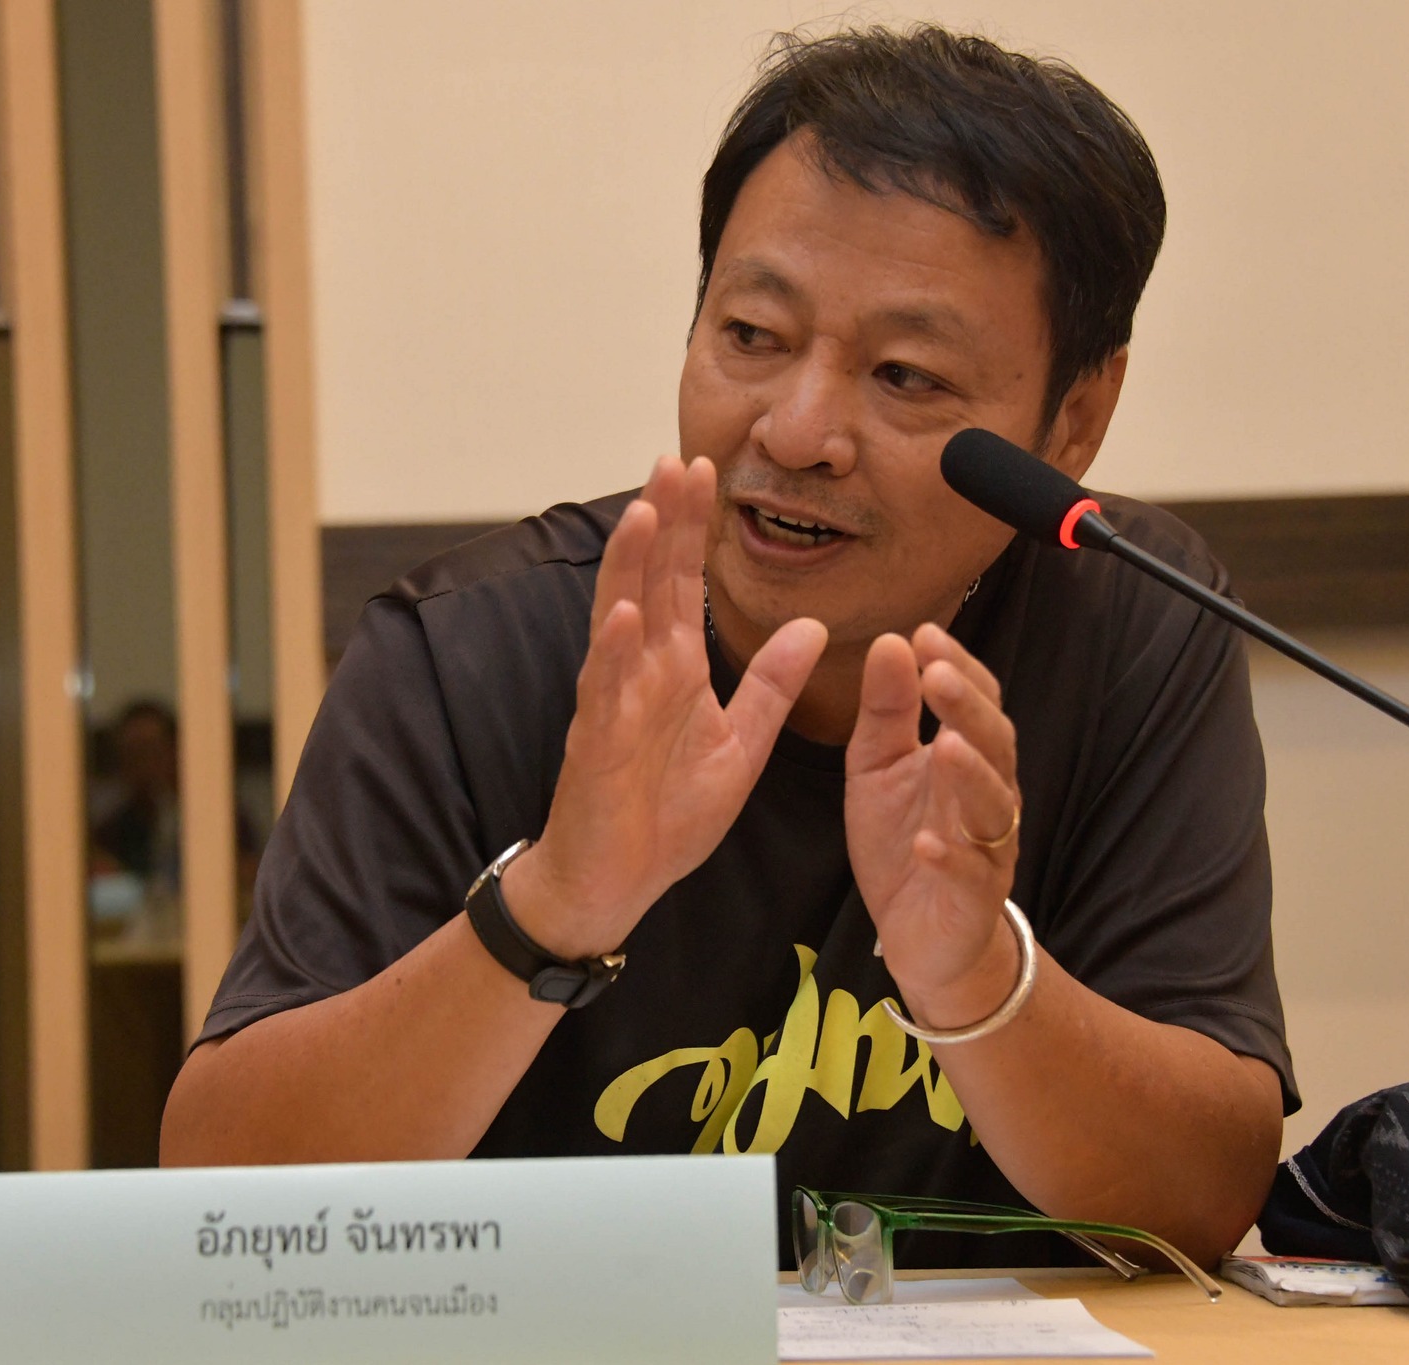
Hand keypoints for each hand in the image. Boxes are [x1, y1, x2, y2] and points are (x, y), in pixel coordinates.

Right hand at [504, 456, 826, 958]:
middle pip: (650, 581)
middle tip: (676, 458)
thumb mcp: (741, 745)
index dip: (694, 527)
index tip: (707, 468)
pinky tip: (623, 613)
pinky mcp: (596, 743)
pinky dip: (612, 651)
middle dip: (662, 521)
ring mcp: (613, 704)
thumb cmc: (666, 816)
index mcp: (674, 670)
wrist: (615, 883)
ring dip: (630, 566)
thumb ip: (773, 686)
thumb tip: (812, 624)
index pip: (685, 583)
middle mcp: (639, 673)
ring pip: (619, 621)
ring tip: (644, 512)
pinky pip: (605, 691)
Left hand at [844, 624, 1023, 1023]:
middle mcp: (988, 796)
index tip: (925, 635)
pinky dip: (950, 858)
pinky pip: (970, 875)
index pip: (975, 702)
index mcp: (965, 757)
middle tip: (937, 676)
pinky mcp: (975, 898)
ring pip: (993, 805)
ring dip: (971, 774)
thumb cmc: (905, 840)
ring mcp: (987, 847)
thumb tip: (891, 642)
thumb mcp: (878, 768)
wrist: (922, 935)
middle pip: (993, 744)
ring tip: (945, 745)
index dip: (957, 669)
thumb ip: (885, 712)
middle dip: (967, 709)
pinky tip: (928, 842)